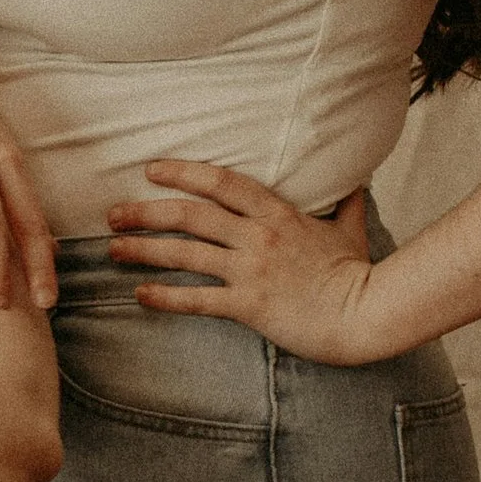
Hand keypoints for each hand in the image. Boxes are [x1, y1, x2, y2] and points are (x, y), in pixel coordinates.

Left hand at [106, 163, 383, 359]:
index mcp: (278, 213)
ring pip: (186, 253)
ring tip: (113, 249)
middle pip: (191, 215)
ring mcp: (252, 271)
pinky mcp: (249, 305)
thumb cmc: (357, 272)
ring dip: (144, 249)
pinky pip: (198, 300)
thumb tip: (356, 180)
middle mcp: (259, 237)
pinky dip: (165, 297)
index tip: (152, 169)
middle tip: (114, 213)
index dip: (183, 172)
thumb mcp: (350, 228)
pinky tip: (140, 295)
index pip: (222, 182)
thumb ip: (346, 201)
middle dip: (146, 211)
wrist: (366, 312)